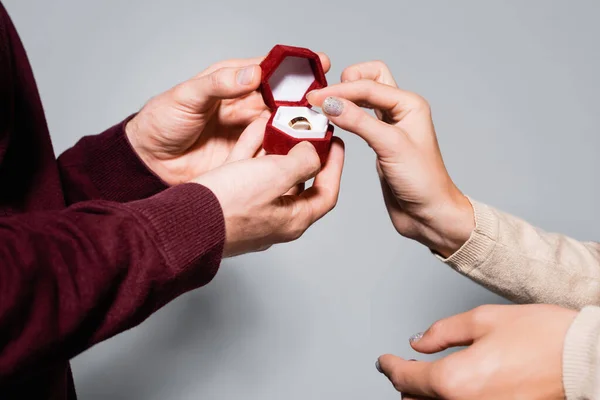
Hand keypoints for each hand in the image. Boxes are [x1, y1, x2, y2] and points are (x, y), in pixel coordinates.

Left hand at [126, 53, 330, 184]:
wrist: (149, 160)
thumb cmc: (162, 120)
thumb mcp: (188, 96)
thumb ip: (220, 84)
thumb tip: (254, 73)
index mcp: (234, 83)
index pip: (271, 70)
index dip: (296, 66)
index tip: (319, 62)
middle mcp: (246, 106)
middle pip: (284, 99)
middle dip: (306, 99)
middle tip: (324, 101)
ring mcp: (249, 132)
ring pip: (284, 126)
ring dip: (301, 126)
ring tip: (320, 126)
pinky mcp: (247, 157)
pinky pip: (272, 153)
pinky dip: (287, 151)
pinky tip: (301, 150)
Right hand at [193, 118, 344, 256]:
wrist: (182, 221)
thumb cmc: (228, 205)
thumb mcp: (275, 176)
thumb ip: (301, 162)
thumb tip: (312, 153)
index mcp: (292, 220)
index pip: (326, 194)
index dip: (336, 167)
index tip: (335, 143)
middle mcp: (274, 219)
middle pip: (299, 183)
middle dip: (305, 154)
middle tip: (308, 130)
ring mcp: (250, 212)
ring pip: (271, 175)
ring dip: (278, 149)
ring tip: (283, 123)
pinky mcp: (229, 202)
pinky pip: (247, 173)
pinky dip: (253, 151)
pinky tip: (254, 129)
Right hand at [306, 61, 472, 256]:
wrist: (428, 213)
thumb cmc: (423, 182)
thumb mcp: (390, 147)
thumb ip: (359, 122)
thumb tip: (330, 104)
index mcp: (409, 104)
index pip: (368, 85)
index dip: (340, 91)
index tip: (315, 99)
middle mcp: (400, 110)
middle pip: (369, 79)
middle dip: (345, 82)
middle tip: (321, 97)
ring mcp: (389, 125)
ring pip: (364, 97)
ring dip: (344, 98)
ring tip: (321, 107)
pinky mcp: (379, 141)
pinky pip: (359, 117)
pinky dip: (344, 115)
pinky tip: (332, 122)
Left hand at [376, 304, 576, 399]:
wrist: (586, 359)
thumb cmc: (543, 337)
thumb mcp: (483, 320)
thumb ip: (442, 332)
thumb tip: (418, 342)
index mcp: (457, 380)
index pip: (407, 378)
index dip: (390, 367)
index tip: (383, 361)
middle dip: (406, 384)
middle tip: (403, 368)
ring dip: (425, 396)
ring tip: (425, 378)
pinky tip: (454, 387)